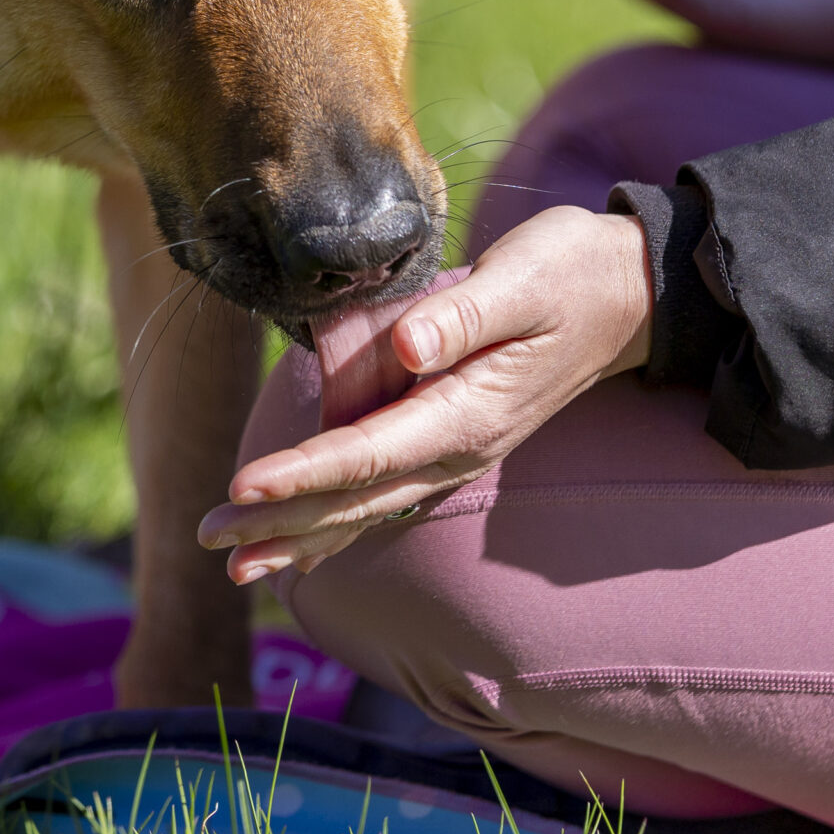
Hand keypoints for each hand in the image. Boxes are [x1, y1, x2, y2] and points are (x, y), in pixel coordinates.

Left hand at [198, 206, 652, 582]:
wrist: (625, 295)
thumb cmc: (569, 274)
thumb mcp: (523, 278)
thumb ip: (463, 315)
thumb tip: (406, 346)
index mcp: (468, 413)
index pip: (366, 453)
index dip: (302, 473)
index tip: (244, 485)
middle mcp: (457, 448)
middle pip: (353, 497)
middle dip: (279, 520)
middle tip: (209, 538)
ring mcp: (453, 452)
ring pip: (363, 507)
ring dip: (297, 534)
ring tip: (232, 559)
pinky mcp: (447, 440)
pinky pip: (381, 493)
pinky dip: (334, 523)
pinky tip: (295, 546)